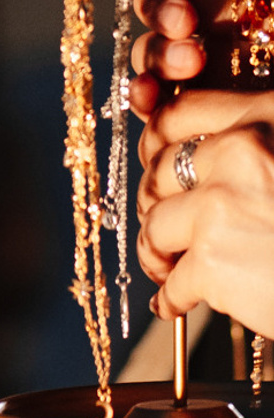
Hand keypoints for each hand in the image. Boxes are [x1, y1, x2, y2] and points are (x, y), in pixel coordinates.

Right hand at [129, 0, 228, 118]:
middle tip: (185, 21)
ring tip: (191, 63)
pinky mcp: (186, 109)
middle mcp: (213, 21)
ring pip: (149, 48)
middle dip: (160, 6)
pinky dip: (141, 93)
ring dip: (158, 51)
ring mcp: (197, 65)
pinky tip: (150, 94)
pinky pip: (147, 97)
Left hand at [136, 87, 273, 331]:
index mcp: (270, 118)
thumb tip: (196, 156)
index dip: (155, 144)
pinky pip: (171, 280)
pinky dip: (172, 298)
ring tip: (169, 268)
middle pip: (158, 172)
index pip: (179, 114)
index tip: (156, 167)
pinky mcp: (214, 261)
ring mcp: (223, 206)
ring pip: (154, 225)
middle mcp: (243, 152)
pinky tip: (178, 303)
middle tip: (163, 229)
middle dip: (156, 205)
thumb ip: (260, 150)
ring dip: (157, 253)